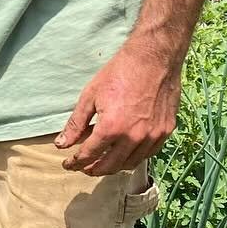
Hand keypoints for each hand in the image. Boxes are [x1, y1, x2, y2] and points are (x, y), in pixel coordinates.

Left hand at [55, 38, 181, 175]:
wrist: (154, 57)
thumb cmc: (120, 72)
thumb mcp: (90, 96)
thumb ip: (75, 124)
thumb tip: (61, 144)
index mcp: (112, 128)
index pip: (89, 155)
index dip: (76, 162)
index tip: (68, 163)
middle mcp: (134, 137)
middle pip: (110, 166)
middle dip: (93, 170)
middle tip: (84, 168)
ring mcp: (152, 135)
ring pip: (130, 163)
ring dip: (114, 167)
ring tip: (103, 163)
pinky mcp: (165, 130)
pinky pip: (148, 154)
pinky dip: (134, 157)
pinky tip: (125, 153)